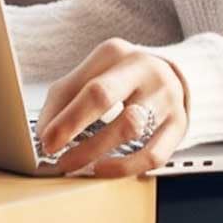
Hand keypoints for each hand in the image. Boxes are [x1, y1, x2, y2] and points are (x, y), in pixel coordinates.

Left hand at [34, 37, 190, 177]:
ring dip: (100, 153)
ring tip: (80, 167)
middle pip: (106, 98)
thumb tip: (43, 134)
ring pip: (131, 128)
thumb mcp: (90, 75)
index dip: (66, 120)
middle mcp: (143, 69)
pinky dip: (126, 167)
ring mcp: (165, 95)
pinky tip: (106, 170)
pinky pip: (154, 154)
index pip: (88, 88)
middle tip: (61, 160)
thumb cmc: (119, 78)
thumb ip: (63, 99)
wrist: (168, 74)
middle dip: (79, 133)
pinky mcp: (179, 123)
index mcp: (115, 53)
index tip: (47, 143)